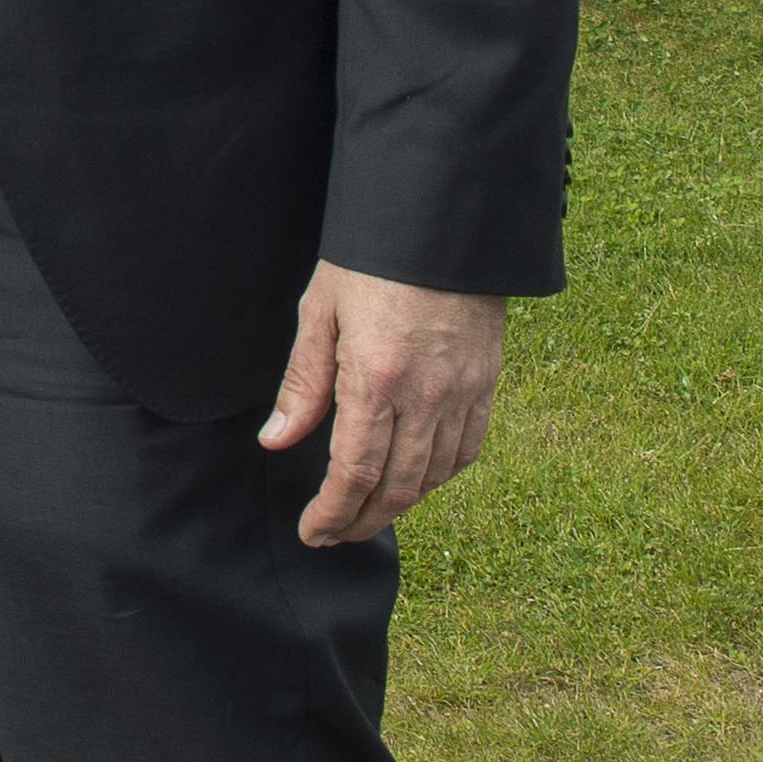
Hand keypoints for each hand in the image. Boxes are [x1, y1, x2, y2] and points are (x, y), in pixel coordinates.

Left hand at [260, 260, 506, 546]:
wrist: (442, 226)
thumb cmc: (370, 262)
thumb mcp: (320, 312)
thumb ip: (302, 384)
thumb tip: (276, 441)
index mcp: (375, 379)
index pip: (354, 473)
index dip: (332, 513)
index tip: (313, 533)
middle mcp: (425, 397)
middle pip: (396, 488)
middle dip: (361, 522)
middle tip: (333, 535)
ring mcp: (462, 394)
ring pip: (433, 477)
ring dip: (397, 506)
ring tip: (364, 514)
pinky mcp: (486, 386)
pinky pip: (466, 451)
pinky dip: (437, 477)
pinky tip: (413, 481)